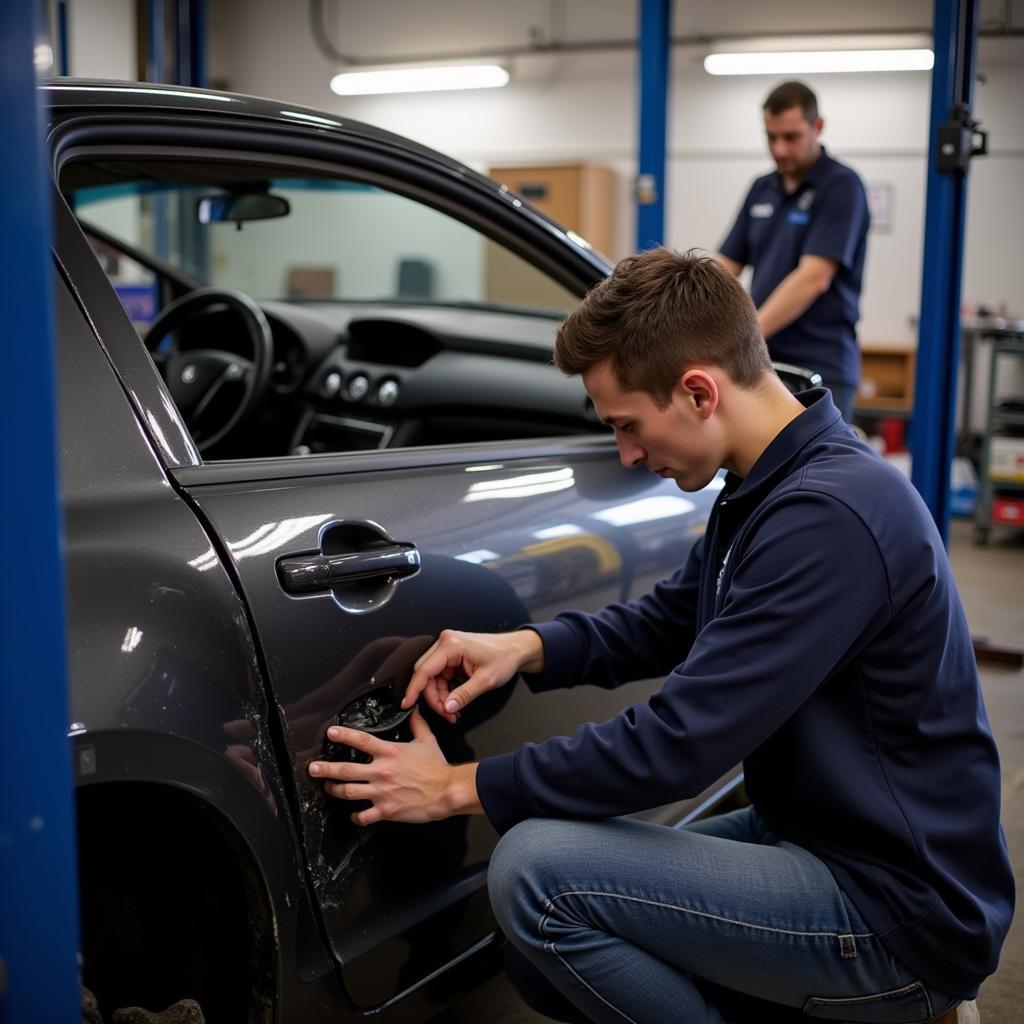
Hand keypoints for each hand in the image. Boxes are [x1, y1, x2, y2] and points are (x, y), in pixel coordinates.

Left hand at [307, 709, 480, 824]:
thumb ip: (417, 724)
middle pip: (347, 770)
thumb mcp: (427, 740)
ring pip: (349, 792)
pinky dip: (357, 817)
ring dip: (335, 790)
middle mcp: (382, 772)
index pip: (361, 741)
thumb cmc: (437, 767)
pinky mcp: (386, 810)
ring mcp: (382, 792)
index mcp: (390, 752)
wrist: (446, 791)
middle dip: (326, 769)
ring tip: (327, 787)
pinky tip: (354, 816)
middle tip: (312, 768)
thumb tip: (413, 709)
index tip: (330, 733)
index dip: (343, 735)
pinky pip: (364, 816)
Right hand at [401, 628, 543, 722]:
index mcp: (451, 645)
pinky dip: (446, 691)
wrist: (516, 649)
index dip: (414, 689)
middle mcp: (445, 643)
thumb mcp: (485, 681)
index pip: (424, 670)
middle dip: (433, 697)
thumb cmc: (505, 658)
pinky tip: (454, 702)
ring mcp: (448, 649)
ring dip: (440, 697)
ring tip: (453, 712)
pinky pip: (441, 676)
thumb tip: (447, 707)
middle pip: (426, 674)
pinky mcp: (452, 656)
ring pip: (432, 678)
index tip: (407, 704)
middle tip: (446, 714)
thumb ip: (464, 695)